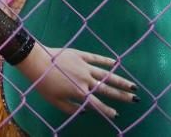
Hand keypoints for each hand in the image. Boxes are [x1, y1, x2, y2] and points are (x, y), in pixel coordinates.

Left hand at [14, 44, 136, 117]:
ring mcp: (84, 66)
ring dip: (120, 80)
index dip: (107, 111)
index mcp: (79, 92)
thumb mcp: (55, 101)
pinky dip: (106, 61)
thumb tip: (85, 112)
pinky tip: (115, 63)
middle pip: (107, 89)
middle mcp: (85, 80)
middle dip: (122, 96)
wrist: (36, 61)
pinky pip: (96, 58)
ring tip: (132, 85)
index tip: (117, 115)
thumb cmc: (43, 83)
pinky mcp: (80, 55)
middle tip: (135, 99)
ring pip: (106, 74)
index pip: (98, 104)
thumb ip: (71, 109)